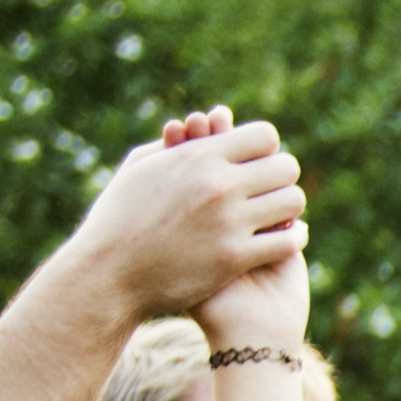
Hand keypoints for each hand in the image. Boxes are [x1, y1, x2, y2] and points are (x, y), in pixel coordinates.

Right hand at [62, 115, 309, 315]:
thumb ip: (174, 145)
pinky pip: (289, 240)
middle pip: (287, 166)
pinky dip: (292, 239)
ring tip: (274, 217)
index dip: (265, 150)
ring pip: (294, 202)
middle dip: (280, 179)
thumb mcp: (139, 169)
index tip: (256, 167)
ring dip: (288, 209)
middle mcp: (218, 184)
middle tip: (268, 194)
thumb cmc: (117, 219)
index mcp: (198, 156)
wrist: (106, 273)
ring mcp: (229, 222)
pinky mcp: (235, 257)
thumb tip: (196, 127)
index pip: (265, 135)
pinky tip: (282, 240)